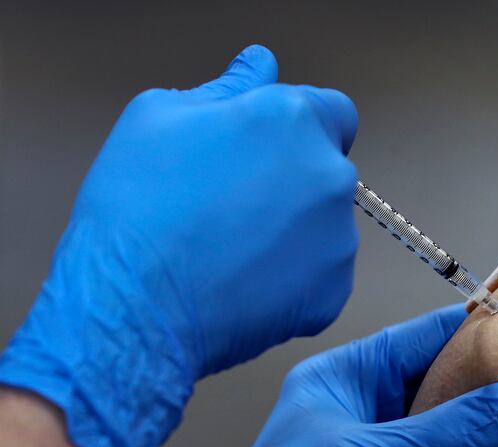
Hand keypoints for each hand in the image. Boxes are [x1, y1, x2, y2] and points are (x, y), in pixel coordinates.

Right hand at [0, 45, 358, 446]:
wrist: (135, 305)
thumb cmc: (137, 208)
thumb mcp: (159, 118)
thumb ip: (226, 87)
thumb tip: (259, 66)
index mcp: (293, 121)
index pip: (333, 113)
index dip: (301, 130)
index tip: (269, 153)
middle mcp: (331, 175)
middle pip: (326, 170)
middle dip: (291, 181)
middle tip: (234, 207)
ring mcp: (338, 239)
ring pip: (325, 226)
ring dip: (294, 232)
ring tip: (234, 250)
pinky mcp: (334, 292)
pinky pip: (321, 276)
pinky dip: (294, 280)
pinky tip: (246, 283)